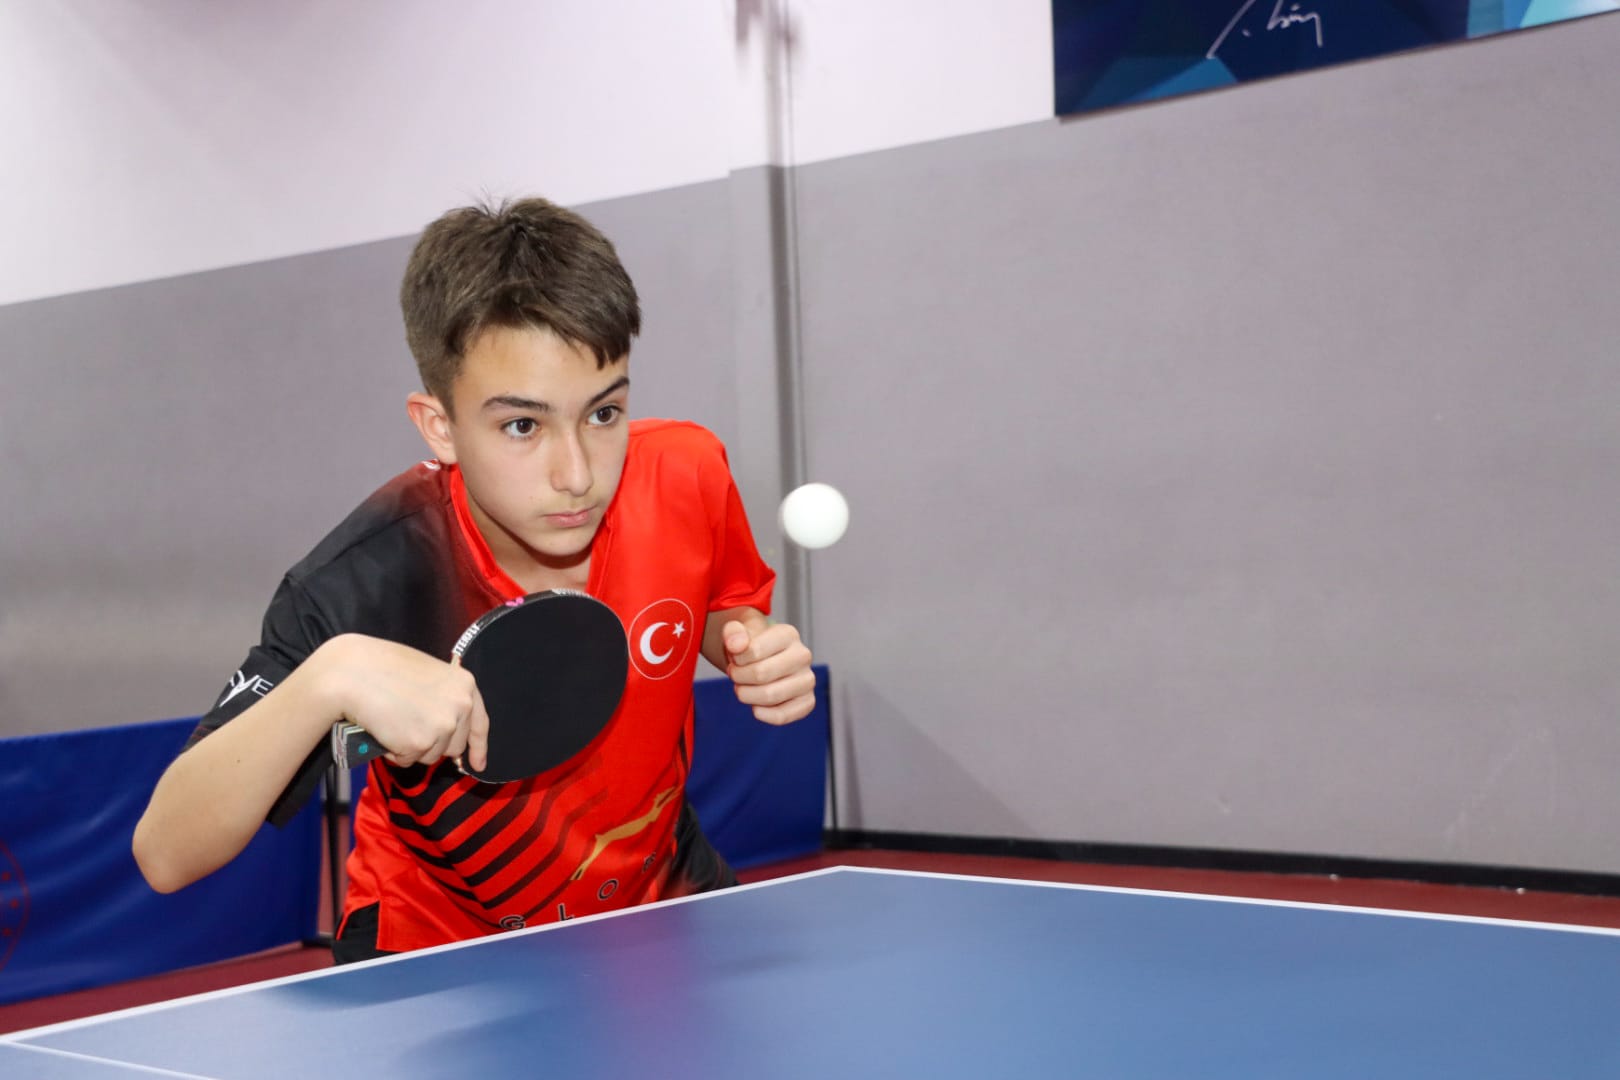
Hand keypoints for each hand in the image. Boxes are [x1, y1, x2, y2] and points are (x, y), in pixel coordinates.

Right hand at [315, 634, 489, 769]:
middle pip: (453, 746)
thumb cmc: (382, 668)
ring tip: (391, 721)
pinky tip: (383, 730)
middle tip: (406, 725)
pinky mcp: (420, 743)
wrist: (352, 672)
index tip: (477, 764)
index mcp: (465, 684)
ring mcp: (442, 725)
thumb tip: (447, 727)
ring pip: (430, 756)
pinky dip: (393, 753)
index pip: (479, 724)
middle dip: (432, 745)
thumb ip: (442, 698)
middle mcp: (461, 705)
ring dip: (410, 748)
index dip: (478, 747)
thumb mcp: (427, 675)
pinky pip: (407, 760)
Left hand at [721, 614, 815, 725]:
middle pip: (760, 674)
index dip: (736, 659)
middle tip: (735, 675)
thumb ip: (732, 633)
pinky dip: (762, 714)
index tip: (735, 658)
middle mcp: (802, 656)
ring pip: (770, 696)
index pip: (754, 651)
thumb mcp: (737, 632)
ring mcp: (808, 680)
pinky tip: (755, 706)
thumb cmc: (750, 646)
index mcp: (788, 634)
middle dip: (739, 678)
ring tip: (744, 688)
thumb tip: (736, 644)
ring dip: (747, 695)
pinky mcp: (807, 702)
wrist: (762, 660)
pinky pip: (782, 716)